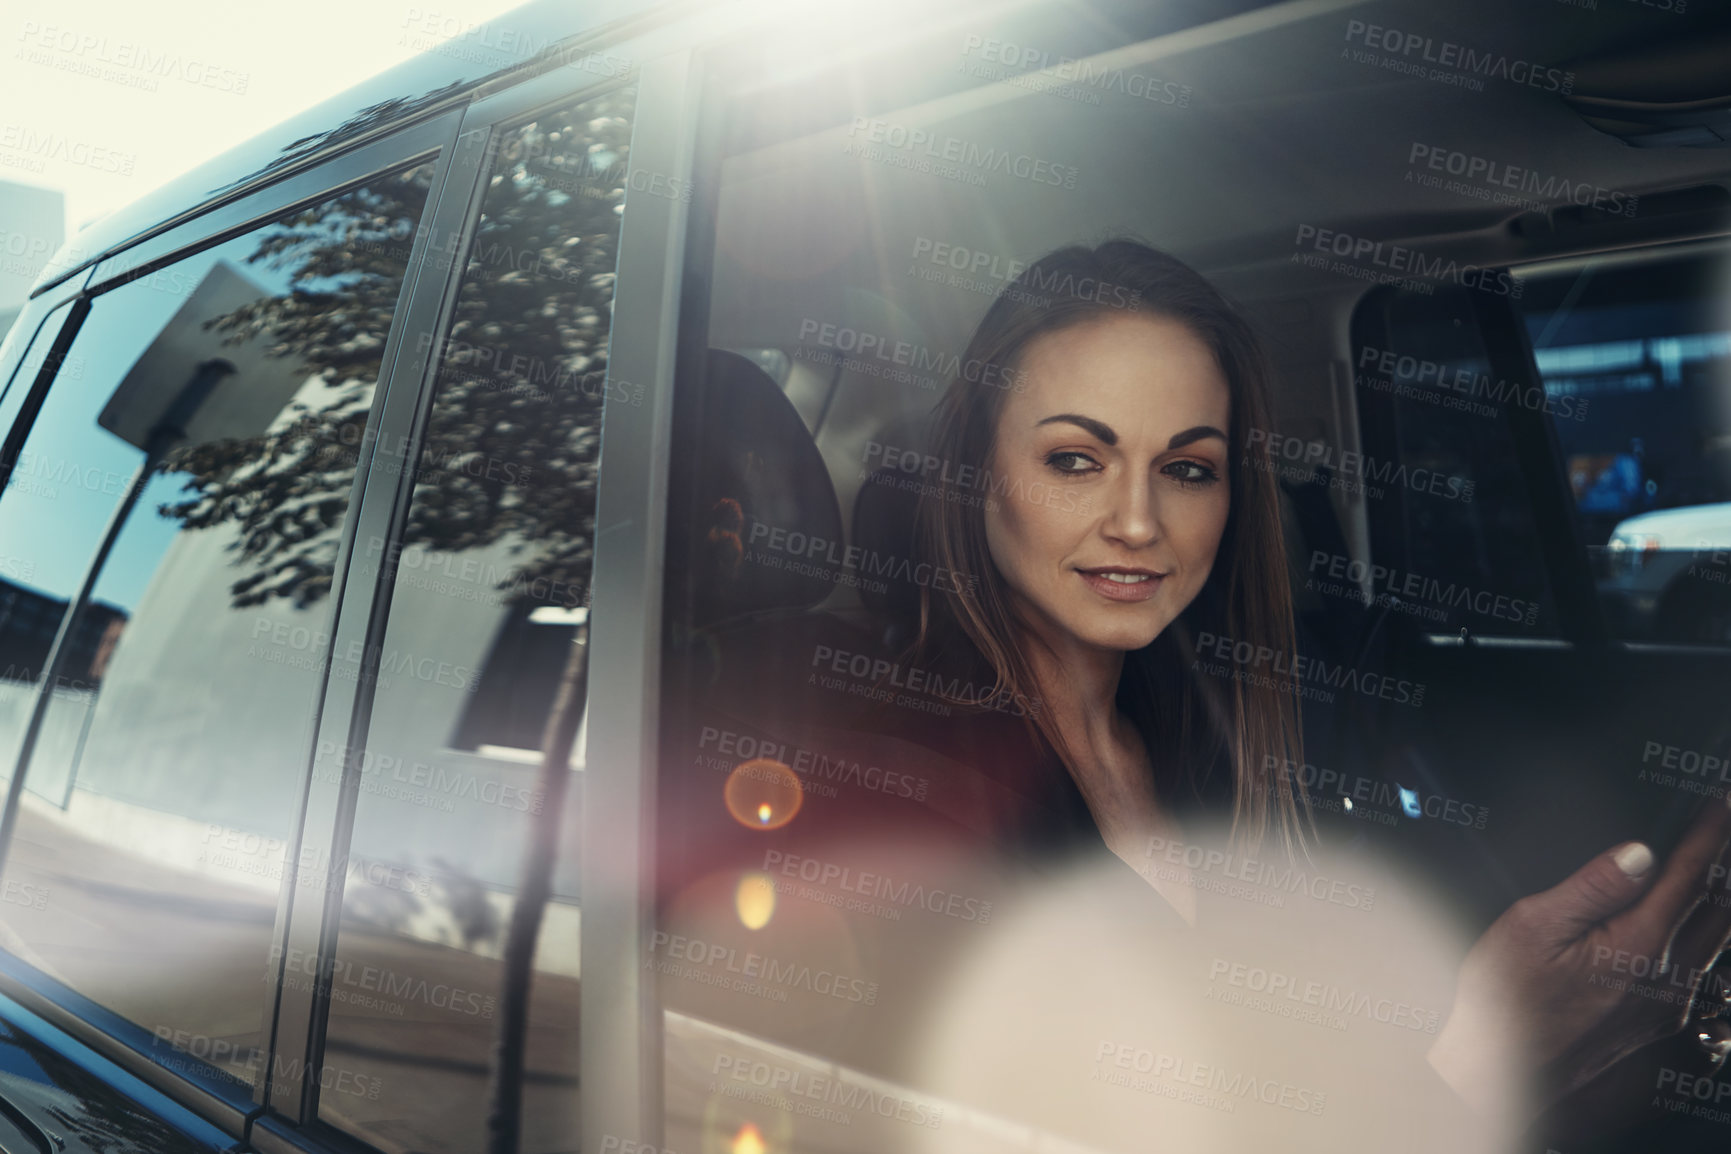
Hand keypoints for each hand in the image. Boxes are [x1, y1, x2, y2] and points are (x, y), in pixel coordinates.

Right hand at [1428, 794, 1730, 1124]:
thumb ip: (1592, 888)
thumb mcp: (1532, 929)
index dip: (1710, 831)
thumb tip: (1639, 853)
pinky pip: (1708, 965)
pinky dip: (1717, 930)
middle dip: (1728, 859)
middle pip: (1720, 906)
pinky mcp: (1661, 1020)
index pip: (1688, 874)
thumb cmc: (1505, 1003)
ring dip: (1726, 896)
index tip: (1723, 796)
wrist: (1501, 1075)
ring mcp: (1669, 1002)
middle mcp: (1667, 975)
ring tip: (1725, 864)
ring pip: (1721, 938)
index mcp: (1637, 944)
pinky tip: (1708, 925)